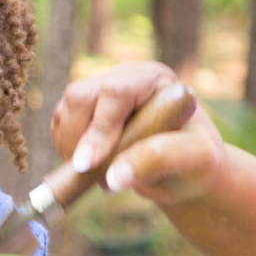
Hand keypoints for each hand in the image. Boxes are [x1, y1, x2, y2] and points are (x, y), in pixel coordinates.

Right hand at [51, 61, 226, 204]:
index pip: (116, 91)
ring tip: (95, 171)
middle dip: (78, 138)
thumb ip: (156, 160)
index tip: (88, 164)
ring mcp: (100, 92)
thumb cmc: (196, 161)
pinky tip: (89, 164)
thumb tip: (112, 177)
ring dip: (70, 146)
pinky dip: (64, 147)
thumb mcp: (193, 160)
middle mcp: (124, 78)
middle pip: (80, 95)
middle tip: (90, 171)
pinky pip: (58, 124)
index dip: (99, 128)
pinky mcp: (83, 110)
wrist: (184, 169)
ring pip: (64, 109)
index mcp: (155, 80)